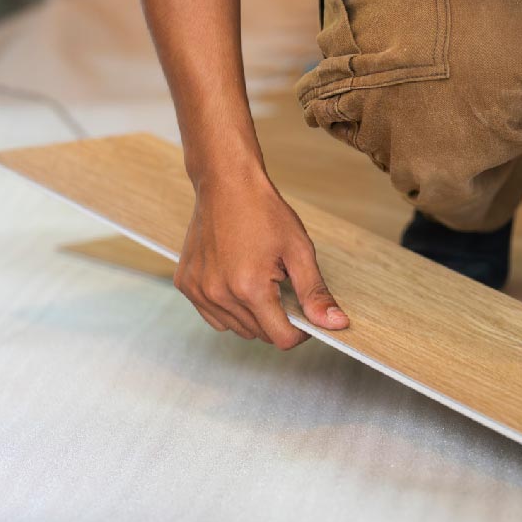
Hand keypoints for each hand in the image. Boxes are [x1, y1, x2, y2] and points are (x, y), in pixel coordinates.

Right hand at [175, 173, 348, 348]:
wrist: (226, 182)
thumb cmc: (263, 212)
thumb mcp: (299, 251)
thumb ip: (315, 293)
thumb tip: (336, 325)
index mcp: (250, 288)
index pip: (281, 338)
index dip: (299, 331)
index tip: (303, 312)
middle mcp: (219, 294)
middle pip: (260, 335)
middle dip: (276, 318)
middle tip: (280, 284)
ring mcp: (198, 291)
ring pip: (236, 329)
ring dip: (252, 315)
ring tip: (256, 278)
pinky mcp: (186, 285)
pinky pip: (214, 317)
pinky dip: (229, 309)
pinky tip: (236, 281)